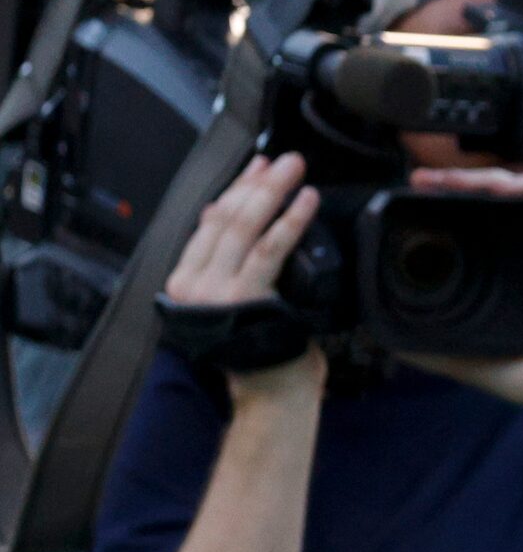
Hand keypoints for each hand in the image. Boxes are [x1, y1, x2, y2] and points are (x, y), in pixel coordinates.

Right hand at [165, 153, 323, 394]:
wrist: (270, 393)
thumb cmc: (260, 347)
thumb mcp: (232, 298)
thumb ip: (225, 260)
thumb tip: (224, 209)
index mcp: (185, 282)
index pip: (209, 223)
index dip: (236, 189)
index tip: (257, 166)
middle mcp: (193, 285)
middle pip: (226, 218)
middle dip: (257, 183)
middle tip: (285, 159)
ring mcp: (216, 292)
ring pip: (245, 227)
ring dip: (273, 191)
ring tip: (296, 168)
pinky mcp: (246, 297)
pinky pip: (271, 248)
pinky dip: (291, 220)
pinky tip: (308, 200)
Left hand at [402, 167, 522, 437]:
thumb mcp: (460, 357)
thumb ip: (425, 347)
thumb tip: (383, 339)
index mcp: (501, 274)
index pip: (473, 228)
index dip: (444, 210)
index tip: (411, 205)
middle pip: (490, 202)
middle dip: (453, 185)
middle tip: (418, 182)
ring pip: (515, 192)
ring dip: (478, 178)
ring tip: (442, 178)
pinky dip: (521, 184)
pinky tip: (491, 184)